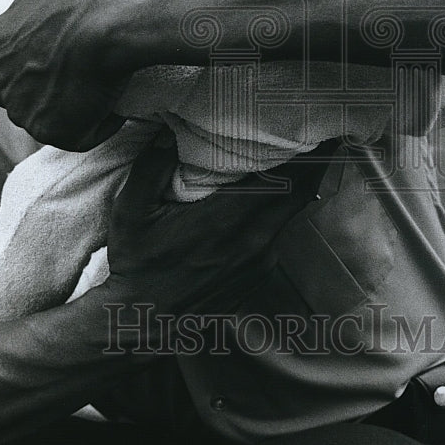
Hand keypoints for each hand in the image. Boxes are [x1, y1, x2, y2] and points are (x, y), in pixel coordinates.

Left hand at [0, 0, 130, 148]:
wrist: (105, 18)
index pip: (5, 62)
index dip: (33, 60)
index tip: (60, 53)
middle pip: (23, 95)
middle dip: (47, 89)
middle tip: (82, 72)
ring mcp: (24, 114)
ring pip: (49, 118)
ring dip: (73, 109)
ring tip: (101, 90)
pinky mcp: (55, 134)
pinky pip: (80, 137)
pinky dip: (98, 126)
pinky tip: (114, 108)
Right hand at [105, 130, 337, 314]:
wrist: (145, 320)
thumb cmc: (137, 263)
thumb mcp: (129, 212)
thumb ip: (151, 167)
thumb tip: (170, 130)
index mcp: (224, 219)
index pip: (281, 178)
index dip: (302, 151)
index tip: (310, 125)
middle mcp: (252, 240)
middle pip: (300, 190)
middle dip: (312, 159)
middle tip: (315, 130)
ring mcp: (260, 259)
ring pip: (292, 211)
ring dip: (298, 182)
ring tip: (298, 153)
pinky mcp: (261, 272)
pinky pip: (279, 230)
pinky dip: (280, 208)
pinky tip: (267, 194)